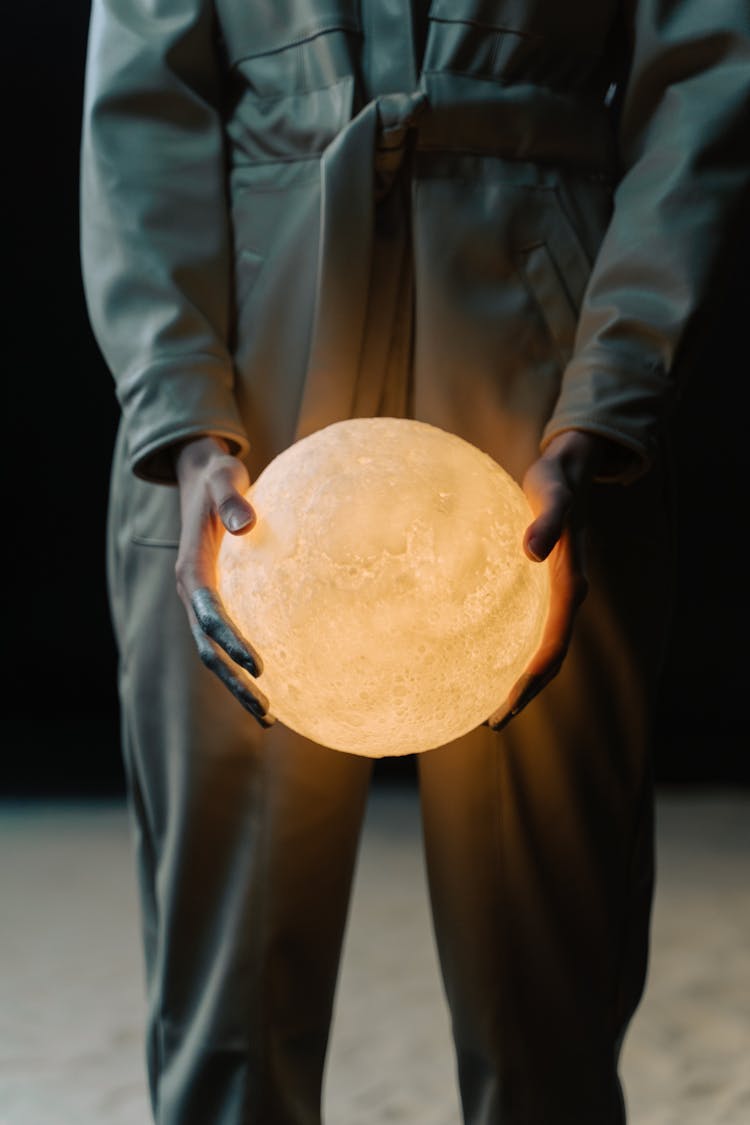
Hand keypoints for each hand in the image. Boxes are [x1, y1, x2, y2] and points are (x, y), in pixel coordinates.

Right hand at [174, 435, 273, 727]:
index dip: (230, 640)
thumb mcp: (223, 477)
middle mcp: (192, 590)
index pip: (209, 613)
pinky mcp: (216, 598)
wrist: (200, 476)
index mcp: (191, 568)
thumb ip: (232, 499)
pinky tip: (276, 681)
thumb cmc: (216, 475)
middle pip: (208, 648)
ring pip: (213, 652)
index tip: (259, 664)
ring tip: (269, 715)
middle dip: (233, 681)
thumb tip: (247, 524)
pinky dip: (242, 663)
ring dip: (237, 683)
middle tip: (266, 711)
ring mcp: (201, 598)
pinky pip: (226, 637)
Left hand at [487, 430, 613, 730]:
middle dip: (523, 692)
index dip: (530, 681)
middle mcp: (565, 596)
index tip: (504, 709)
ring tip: (488, 703)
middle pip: (549, 658)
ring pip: (541, 646)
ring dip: (520, 676)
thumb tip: (533, 553)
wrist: (569, 468)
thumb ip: (546, 523)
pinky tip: (483, 653)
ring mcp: (554, 593)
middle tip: (492, 723)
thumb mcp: (551, 496)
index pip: (552, 647)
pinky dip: (512, 648)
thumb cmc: (557, 481)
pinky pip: (529, 625)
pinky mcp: (542, 584)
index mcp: (569, 585)